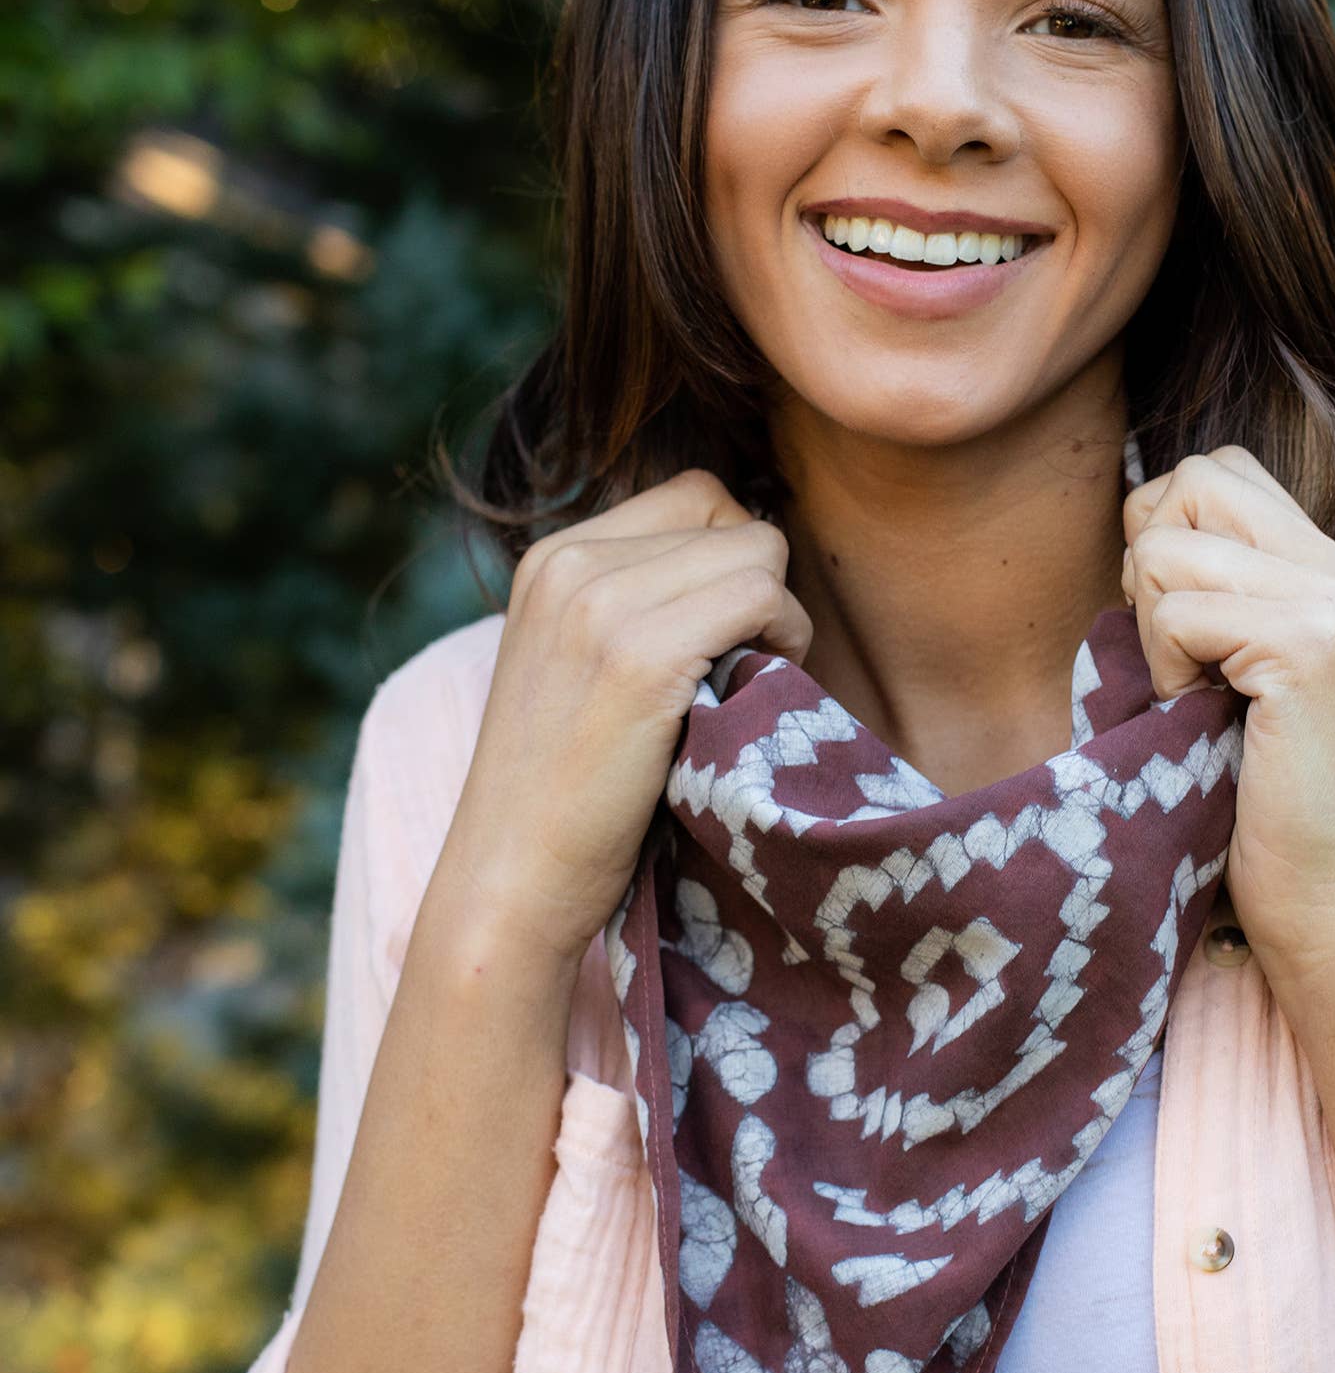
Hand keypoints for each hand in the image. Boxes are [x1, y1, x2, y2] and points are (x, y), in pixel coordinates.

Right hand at [429, 469, 813, 970]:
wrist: (512, 878)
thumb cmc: (569, 787)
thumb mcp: (582, 659)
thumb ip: (640, 597)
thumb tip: (754, 552)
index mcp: (552, 556)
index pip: (695, 494)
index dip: (733, 554)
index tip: (727, 627)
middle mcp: (569, 562)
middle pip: (731, 516)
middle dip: (759, 582)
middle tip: (745, 661)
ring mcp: (601, 605)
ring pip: (758, 549)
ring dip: (778, 614)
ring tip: (745, 682)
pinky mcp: (641, 657)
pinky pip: (762, 596)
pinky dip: (784, 639)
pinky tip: (752, 693)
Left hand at [1121, 445, 1334, 989]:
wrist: (1333, 908)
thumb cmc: (1263, 804)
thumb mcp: (1239, 672)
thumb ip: (1216, 591)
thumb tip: (1137, 521)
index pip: (1218, 469)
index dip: (1165, 531)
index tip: (1177, 627)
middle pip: (1194, 477)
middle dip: (1150, 558)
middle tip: (1175, 654)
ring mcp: (1334, 604)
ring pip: (1171, 543)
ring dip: (1152, 626)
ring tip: (1195, 698)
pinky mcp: (1307, 648)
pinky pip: (1177, 608)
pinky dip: (1164, 668)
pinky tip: (1199, 721)